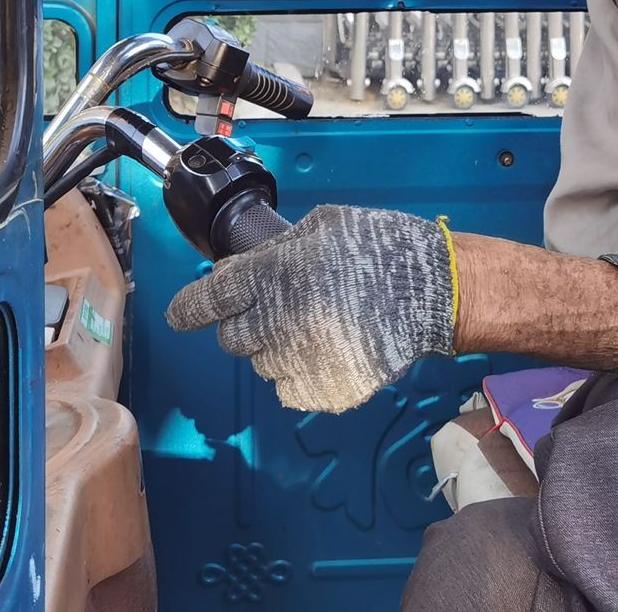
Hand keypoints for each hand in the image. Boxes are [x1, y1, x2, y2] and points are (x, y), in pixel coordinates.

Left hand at [165, 204, 455, 412]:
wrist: (435, 291)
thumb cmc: (382, 247)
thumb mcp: (323, 226)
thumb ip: (277, 249)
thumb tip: (244, 267)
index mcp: (272, 276)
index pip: (207, 301)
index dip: (189, 309)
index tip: (183, 314)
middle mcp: (277, 323)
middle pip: (232, 338)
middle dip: (246, 322)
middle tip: (280, 309)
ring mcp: (300, 362)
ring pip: (263, 364)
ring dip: (278, 348)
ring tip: (319, 326)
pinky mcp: (323, 390)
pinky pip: (291, 389)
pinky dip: (302, 374)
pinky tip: (330, 350)